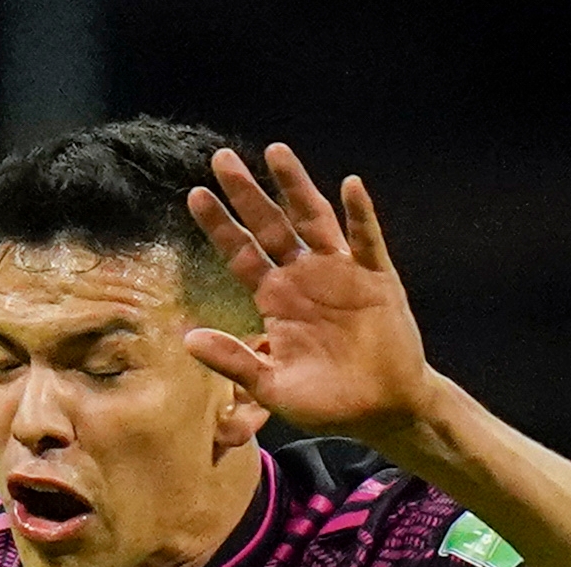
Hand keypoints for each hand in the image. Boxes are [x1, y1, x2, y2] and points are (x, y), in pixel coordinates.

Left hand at [176, 145, 444, 451]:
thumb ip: (234, 360)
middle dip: (247, 193)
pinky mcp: (377, 279)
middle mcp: (304, 276)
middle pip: (270, 225)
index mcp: (275, 299)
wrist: (382, 410)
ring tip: (276, 152)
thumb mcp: (271, 386)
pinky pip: (367, 241)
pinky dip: (360, 214)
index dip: (219, 226)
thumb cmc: (326, 402)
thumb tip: (188, 338)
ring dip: (296, 187)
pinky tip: (350, 186)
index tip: (194, 194)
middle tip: (221, 159)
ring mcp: (341, 272)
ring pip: (314, 219)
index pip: (240, 254)